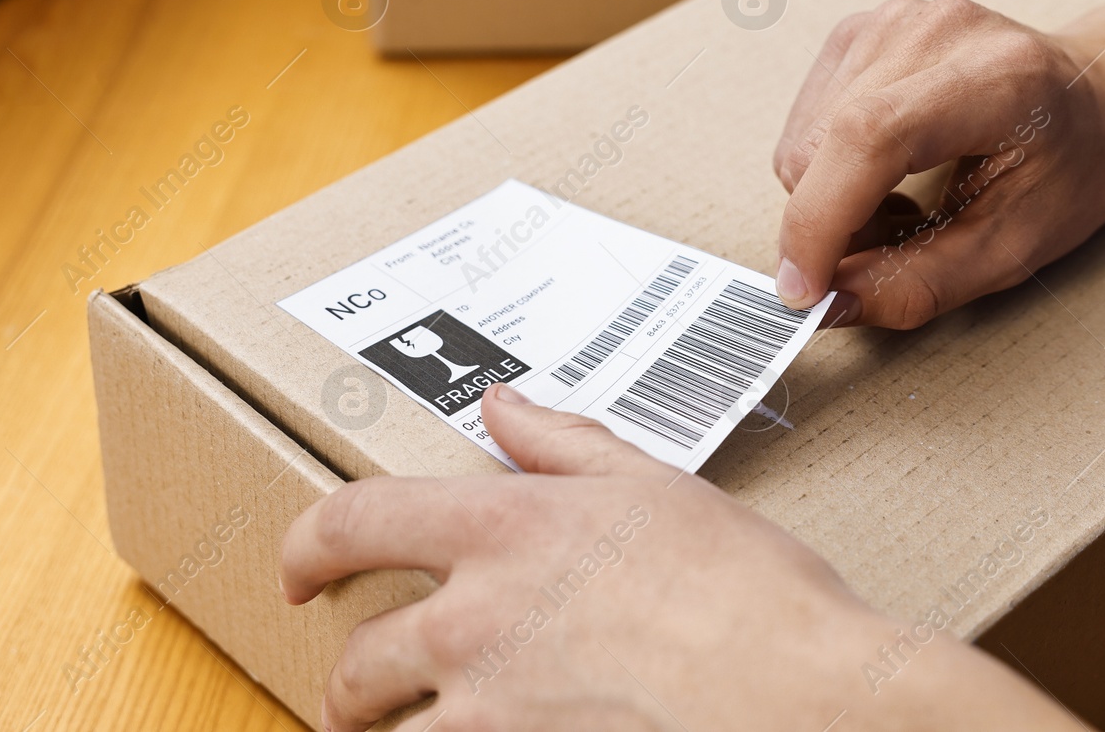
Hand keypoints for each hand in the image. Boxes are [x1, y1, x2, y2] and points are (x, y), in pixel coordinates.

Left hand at [280, 383, 1082, 730]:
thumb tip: (501, 403)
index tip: (295, 569)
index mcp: (502, 530)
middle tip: (358, 695)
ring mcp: (491, 713)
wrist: (809, 700)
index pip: (355, 521)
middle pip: (359, 659)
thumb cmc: (748, 592)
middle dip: (349, 684)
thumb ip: (560, 442)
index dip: (305, 545)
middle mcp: (475, 623)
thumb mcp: (652, 487)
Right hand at [771, 0, 1104, 328]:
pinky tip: (886, 170)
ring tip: (901, 203)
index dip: (821, 218)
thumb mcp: (1013, 248)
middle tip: (892, 245)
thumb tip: (826, 305)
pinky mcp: (860, 31)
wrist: (1098, 98)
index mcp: (993, 77)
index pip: (870, 136)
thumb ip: (917, 284)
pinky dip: (828, 168)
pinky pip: (804, 123)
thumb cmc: (1072, 168)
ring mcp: (890, 22)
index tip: (803, 290)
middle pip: (819, 146)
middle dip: (829, 225)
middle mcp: (932, 32)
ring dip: (830, 198)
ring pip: (800, 142)